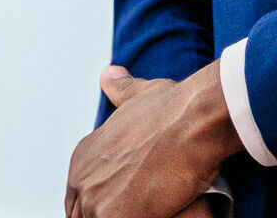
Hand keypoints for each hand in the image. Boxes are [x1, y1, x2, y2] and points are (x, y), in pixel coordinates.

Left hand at [64, 64, 239, 217]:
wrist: (196, 118)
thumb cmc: (175, 106)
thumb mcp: (140, 93)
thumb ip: (121, 88)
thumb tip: (109, 73)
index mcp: (83, 157)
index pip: (80, 195)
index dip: (105, 199)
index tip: (127, 198)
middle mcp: (82, 180)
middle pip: (85, 214)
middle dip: (111, 210)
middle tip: (141, 203)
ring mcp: (95, 202)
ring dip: (124, 214)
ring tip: (152, 206)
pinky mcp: (116, 217)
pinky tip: (162, 212)